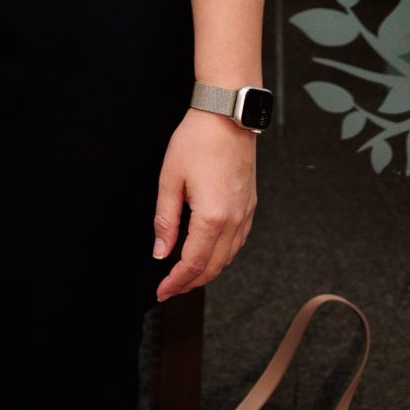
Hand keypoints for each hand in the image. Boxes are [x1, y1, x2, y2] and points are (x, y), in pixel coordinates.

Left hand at [152, 109, 257, 299]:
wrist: (228, 118)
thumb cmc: (196, 142)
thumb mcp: (170, 180)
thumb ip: (165, 220)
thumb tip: (160, 251)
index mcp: (212, 217)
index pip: (193, 263)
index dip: (176, 281)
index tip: (161, 291)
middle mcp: (235, 221)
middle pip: (213, 266)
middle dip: (190, 282)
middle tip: (169, 289)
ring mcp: (246, 214)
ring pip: (227, 257)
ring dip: (206, 271)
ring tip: (184, 276)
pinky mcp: (250, 206)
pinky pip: (237, 242)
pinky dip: (221, 255)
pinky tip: (207, 253)